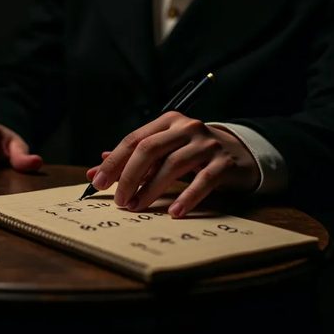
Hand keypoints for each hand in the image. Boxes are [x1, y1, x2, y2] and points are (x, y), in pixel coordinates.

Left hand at [86, 112, 259, 217]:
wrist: (238, 154)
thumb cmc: (192, 154)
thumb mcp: (163, 151)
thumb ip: (132, 159)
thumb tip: (95, 171)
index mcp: (168, 121)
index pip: (135, 139)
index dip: (114, 162)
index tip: (98, 183)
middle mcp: (186, 128)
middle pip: (150, 149)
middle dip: (129, 176)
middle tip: (119, 200)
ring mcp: (207, 144)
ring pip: (172, 165)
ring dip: (151, 189)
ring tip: (137, 207)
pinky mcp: (224, 163)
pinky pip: (203, 181)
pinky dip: (187, 197)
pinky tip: (174, 212)